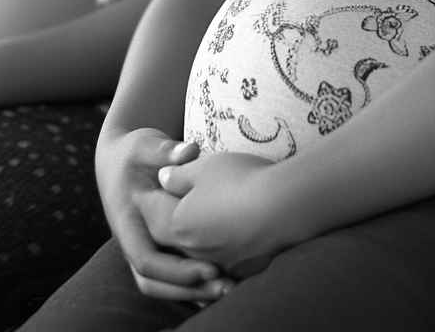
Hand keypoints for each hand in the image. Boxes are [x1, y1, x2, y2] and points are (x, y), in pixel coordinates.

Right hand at [96, 125, 232, 301]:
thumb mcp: (146, 145)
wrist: (120, 159)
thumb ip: (166, 150)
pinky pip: (173, 272)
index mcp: (127, 223)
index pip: (146, 260)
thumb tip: (189, 151)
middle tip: (226, 288)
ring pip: (164, 283)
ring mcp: (146, 245)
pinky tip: (225, 281)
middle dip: (188, 290)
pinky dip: (194, 282)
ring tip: (230, 289)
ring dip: (193, 291)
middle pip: (154, 282)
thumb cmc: (135, 152)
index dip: (177, 269)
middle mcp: (134, 241)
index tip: (211, 268)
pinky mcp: (159, 244)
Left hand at [151, 151, 279, 276]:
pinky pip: (222, 260)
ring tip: (204, 214)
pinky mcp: (242, 268)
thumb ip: (178, 174)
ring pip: (195, 250)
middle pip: (170, 234)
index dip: (150, 194)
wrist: (285, 207)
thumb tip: (162, 178)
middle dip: (168, 217)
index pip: (150, 210)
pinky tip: (230, 232)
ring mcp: (217, 262)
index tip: (153, 183)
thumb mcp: (204, 166)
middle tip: (172, 199)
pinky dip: (219, 248)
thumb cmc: (240, 181)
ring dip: (194, 234)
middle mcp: (191, 250)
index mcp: (175, 224)